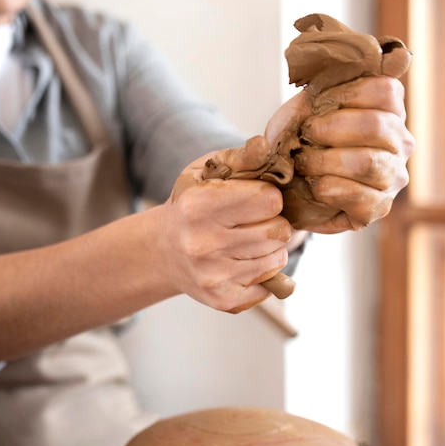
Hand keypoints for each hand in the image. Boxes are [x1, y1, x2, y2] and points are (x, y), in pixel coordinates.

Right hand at [160, 140, 292, 312]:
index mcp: (198, 206)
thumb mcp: (206, 172)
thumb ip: (240, 158)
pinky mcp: (224, 300)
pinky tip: (244, 262)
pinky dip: (264, 273)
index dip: (269, 196)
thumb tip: (265, 145)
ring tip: (248, 240)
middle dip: (274, 223)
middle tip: (254, 222)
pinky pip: (271, 285)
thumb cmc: (192, 204)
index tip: (256, 198)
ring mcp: (213, 276)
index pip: (270, 200)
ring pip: (278, 258)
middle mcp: (203, 244)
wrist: (164, 251)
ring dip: (271, 248)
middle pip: (279, 231)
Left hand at [292, 76, 414, 232]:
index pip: (386, 90)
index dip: (348, 93)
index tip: (318, 104)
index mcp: (389, 111)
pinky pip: (360, 198)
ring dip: (326, 161)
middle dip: (332, 129)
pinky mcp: (378, 208)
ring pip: (368, 163)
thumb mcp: (307, 106)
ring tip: (303, 163)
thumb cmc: (301, 141)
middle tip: (306, 134)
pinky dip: (330, 189)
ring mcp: (393, 178)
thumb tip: (336, 54)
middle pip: (376, 126)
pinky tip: (315, 186)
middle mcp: (400, 144)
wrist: (287, 186)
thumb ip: (324, 84)